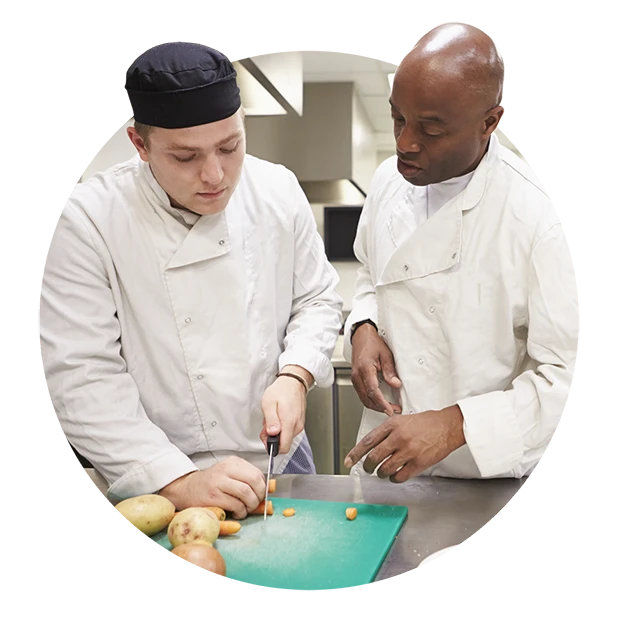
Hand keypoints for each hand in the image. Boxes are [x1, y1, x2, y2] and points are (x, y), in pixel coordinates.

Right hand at [158, 456, 264, 517]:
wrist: (187, 489)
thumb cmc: (212, 484)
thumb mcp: (230, 475)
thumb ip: (247, 480)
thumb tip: (270, 488)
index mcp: (233, 463)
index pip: (257, 473)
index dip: (263, 488)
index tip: (260, 495)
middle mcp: (226, 469)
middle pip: (254, 482)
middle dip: (259, 496)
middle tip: (255, 504)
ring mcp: (219, 482)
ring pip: (246, 493)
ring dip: (250, 505)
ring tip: (246, 509)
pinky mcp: (213, 496)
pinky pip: (235, 505)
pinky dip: (241, 512)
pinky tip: (237, 513)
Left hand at [260, 365, 311, 454]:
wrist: (293, 382)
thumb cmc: (281, 391)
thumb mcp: (269, 403)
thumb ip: (271, 421)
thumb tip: (272, 434)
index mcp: (289, 422)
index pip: (283, 447)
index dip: (272, 446)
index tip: (266, 437)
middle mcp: (297, 426)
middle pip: (284, 443)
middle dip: (272, 437)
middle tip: (266, 424)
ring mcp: (299, 424)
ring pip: (286, 437)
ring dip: (277, 432)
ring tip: (272, 418)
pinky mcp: (299, 422)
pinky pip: (289, 431)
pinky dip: (282, 427)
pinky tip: (278, 417)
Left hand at [343, 405, 465, 481]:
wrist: (447, 426)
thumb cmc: (426, 423)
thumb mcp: (402, 420)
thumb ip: (387, 431)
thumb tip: (372, 447)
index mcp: (392, 425)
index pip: (367, 441)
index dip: (355, 453)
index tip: (348, 461)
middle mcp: (398, 437)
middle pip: (374, 457)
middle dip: (368, 466)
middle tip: (368, 469)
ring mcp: (409, 451)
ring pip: (385, 469)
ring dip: (381, 473)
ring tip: (383, 471)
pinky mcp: (419, 463)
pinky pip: (399, 476)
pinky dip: (394, 478)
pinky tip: (396, 475)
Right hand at [351, 324, 401, 414]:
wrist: (361, 336)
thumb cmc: (372, 343)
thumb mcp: (386, 354)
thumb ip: (390, 371)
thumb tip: (396, 384)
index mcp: (365, 369)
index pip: (373, 391)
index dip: (382, 403)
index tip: (390, 409)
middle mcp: (357, 376)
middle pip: (367, 399)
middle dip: (380, 407)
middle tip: (393, 410)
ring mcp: (354, 378)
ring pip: (364, 399)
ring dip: (375, 405)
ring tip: (388, 407)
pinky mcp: (355, 379)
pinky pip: (362, 394)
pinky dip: (371, 400)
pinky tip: (380, 401)